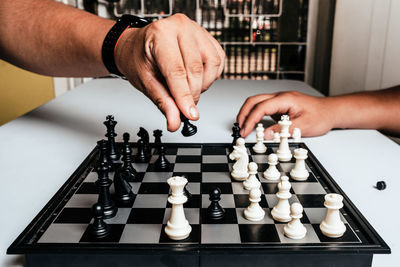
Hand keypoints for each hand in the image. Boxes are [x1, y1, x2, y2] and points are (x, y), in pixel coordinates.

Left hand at [114, 14, 224, 131]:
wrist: (138, 46)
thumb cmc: (139, 58)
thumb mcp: (145, 82)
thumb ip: (163, 102)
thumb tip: (175, 121)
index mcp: (160, 33)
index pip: (177, 71)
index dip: (184, 97)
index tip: (189, 115)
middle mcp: (180, 26)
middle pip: (196, 69)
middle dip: (192, 94)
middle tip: (185, 107)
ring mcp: (196, 30)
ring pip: (211, 65)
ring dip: (202, 85)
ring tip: (186, 87)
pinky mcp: (208, 37)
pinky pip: (218, 61)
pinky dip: (210, 76)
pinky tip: (196, 78)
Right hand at [236, 91, 335, 138]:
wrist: (331, 111)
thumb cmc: (321, 116)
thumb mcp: (302, 126)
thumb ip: (282, 130)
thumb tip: (266, 135)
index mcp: (285, 99)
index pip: (260, 107)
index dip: (250, 120)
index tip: (244, 131)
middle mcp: (280, 97)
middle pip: (254, 101)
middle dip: (243, 114)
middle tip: (239, 128)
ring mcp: (279, 101)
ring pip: (256, 103)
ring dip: (248, 113)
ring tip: (243, 126)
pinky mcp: (280, 106)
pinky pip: (262, 107)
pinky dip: (255, 115)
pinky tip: (253, 124)